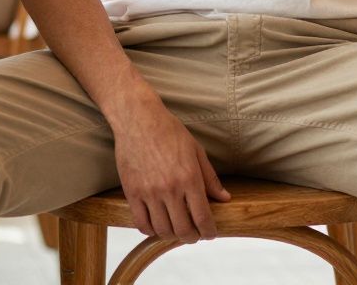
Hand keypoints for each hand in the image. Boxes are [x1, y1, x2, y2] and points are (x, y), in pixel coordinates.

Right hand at [112, 99, 230, 242]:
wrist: (138, 119)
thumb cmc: (169, 131)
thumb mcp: (196, 151)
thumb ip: (210, 178)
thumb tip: (225, 198)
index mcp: (190, 178)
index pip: (203, 218)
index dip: (209, 232)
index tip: (210, 234)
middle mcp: (170, 189)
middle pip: (183, 230)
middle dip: (192, 237)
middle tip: (194, 234)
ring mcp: (149, 192)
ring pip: (162, 230)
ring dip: (172, 235)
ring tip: (176, 229)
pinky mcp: (132, 192)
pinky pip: (141, 223)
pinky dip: (151, 230)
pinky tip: (156, 224)